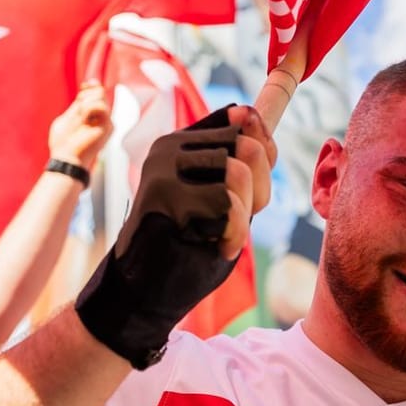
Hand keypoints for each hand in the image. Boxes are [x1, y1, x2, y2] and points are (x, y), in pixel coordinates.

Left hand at [48, 84, 111, 169]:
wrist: (66, 158)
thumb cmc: (63, 143)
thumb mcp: (67, 117)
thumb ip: (77, 104)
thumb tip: (86, 88)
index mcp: (93, 116)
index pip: (98, 92)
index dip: (91, 85)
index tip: (83, 85)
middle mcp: (103, 118)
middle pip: (100, 91)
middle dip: (85, 95)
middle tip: (78, 111)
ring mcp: (107, 122)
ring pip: (101, 95)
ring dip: (85, 104)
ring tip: (80, 118)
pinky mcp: (108, 126)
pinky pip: (101, 106)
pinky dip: (89, 109)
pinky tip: (84, 120)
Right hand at [74, 105, 273, 367]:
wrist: (141, 293)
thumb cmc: (187, 247)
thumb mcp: (222, 199)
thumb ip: (240, 162)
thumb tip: (249, 112)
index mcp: (182, 142)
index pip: (246, 125)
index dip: (264, 161)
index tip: (248, 196)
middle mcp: (169, 147)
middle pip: (248, 147)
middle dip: (256, 193)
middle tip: (233, 222)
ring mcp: (163, 169)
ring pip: (237, 174)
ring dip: (241, 217)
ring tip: (220, 235)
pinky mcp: (164, 197)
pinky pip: (227, 207)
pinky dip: (232, 235)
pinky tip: (213, 247)